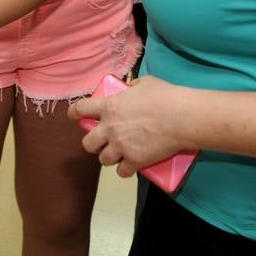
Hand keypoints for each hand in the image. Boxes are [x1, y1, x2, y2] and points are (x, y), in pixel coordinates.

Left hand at [67, 75, 186, 177]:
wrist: (181, 118)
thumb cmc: (164, 96)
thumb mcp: (145, 83)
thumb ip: (133, 87)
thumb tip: (131, 89)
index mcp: (109, 107)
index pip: (81, 109)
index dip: (74, 113)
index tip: (73, 115)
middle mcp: (109, 128)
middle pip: (87, 143)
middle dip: (92, 143)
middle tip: (102, 141)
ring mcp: (120, 146)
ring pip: (103, 160)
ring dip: (109, 157)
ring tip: (118, 154)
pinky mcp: (134, 161)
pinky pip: (121, 171)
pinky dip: (125, 170)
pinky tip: (129, 166)